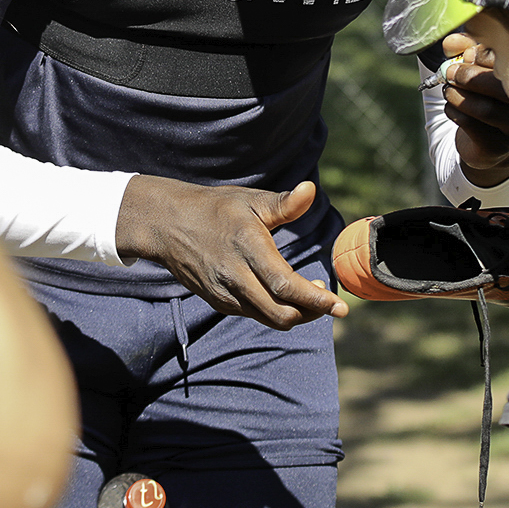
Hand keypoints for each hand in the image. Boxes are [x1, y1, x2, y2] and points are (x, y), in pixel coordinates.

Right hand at [115, 176, 348, 329]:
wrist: (168, 225)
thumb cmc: (215, 209)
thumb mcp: (250, 201)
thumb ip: (284, 203)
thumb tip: (311, 189)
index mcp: (247, 247)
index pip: (286, 285)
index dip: (315, 300)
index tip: (339, 307)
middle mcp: (235, 276)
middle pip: (280, 312)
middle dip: (311, 313)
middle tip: (327, 299)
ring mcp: (224, 293)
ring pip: (267, 318)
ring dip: (295, 314)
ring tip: (310, 296)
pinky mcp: (218, 302)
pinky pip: (253, 315)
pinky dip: (274, 311)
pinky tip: (284, 296)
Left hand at [439, 30, 508, 187]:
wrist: (488, 142)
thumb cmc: (485, 97)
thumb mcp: (476, 68)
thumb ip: (463, 50)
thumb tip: (449, 41)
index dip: (483, 55)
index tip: (466, 54)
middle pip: (500, 88)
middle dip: (469, 76)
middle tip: (448, 72)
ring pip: (486, 109)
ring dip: (458, 95)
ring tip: (447, 90)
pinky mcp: (498, 147)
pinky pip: (472, 126)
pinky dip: (454, 112)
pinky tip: (450, 107)